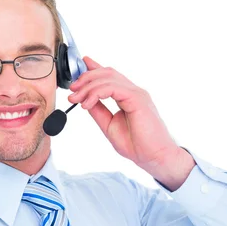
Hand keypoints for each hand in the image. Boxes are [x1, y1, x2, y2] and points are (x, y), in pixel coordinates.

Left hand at [67, 56, 187, 178]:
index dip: (93, 68)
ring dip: (87, 86)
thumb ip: (99, 111)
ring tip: (76, 99)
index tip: (78, 70)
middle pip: (106, 73)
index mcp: (128, 96)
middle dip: (85, 78)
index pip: (109, 76)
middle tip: (72, 91)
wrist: (154, 157)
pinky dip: (96, 93)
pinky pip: (113, 88)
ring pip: (108, 78)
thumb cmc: (137, 144)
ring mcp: (136, 93)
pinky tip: (87, 103)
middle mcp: (133, 91)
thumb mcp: (109, 125)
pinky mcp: (138, 98)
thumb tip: (85, 100)